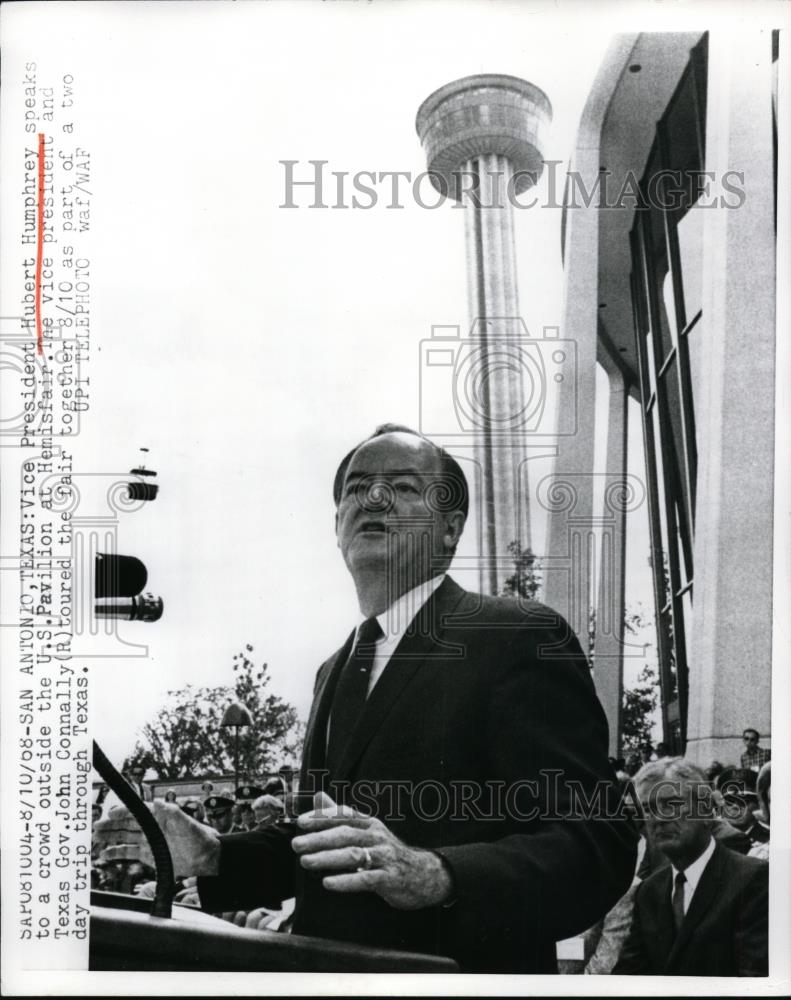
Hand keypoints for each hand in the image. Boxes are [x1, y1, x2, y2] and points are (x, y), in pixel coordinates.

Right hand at [94, 801, 220, 878]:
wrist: (205, 857)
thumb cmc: (198, 836)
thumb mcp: (185, 822)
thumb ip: (171, 812)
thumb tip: (157, 802)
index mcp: (159, 816)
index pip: (137, 811)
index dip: (123, 812)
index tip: (109, 813)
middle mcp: (152, 827)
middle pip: (127, 824)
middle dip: (111, 825)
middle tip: (95, 827)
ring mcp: (149, 841)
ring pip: (125, 838)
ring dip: (111, 837)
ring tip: (95, 838)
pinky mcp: (148, 855)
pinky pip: (129, 852)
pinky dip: (117, 853)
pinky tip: (106, 854)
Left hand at [292, 792, 453, 910]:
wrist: (423, 874)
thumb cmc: (387, 852)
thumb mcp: (366, 831)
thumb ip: (341, 815)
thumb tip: (318, 796)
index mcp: (370, 823)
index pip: (344, 815)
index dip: (323, 817)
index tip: (301, 822)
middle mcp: (377, 836)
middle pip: (345, 834)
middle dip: (319, 838)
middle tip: (296, 844)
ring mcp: (385, 857)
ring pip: (353, 855)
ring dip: (327, 858)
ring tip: (305, 862)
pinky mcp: (389, 878)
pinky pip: (366, 879)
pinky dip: (346, 881)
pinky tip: (327, 883)